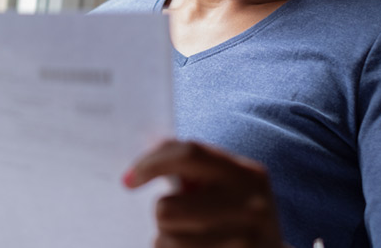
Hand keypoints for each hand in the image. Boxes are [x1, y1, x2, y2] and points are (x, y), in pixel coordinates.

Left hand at [123, 140, 284, 247]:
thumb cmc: (235, 216)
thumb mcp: (226, 185)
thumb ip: (192, 165)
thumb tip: (149, 143)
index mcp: (247, 174)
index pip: (188, 154)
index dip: (150, 163)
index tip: (129, 179)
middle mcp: (251, 206)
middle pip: (167, 207)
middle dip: (161, 213)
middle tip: (176, 218)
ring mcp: (244, 240)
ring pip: (166, 238)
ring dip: (166, 239)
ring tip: (189, 238)